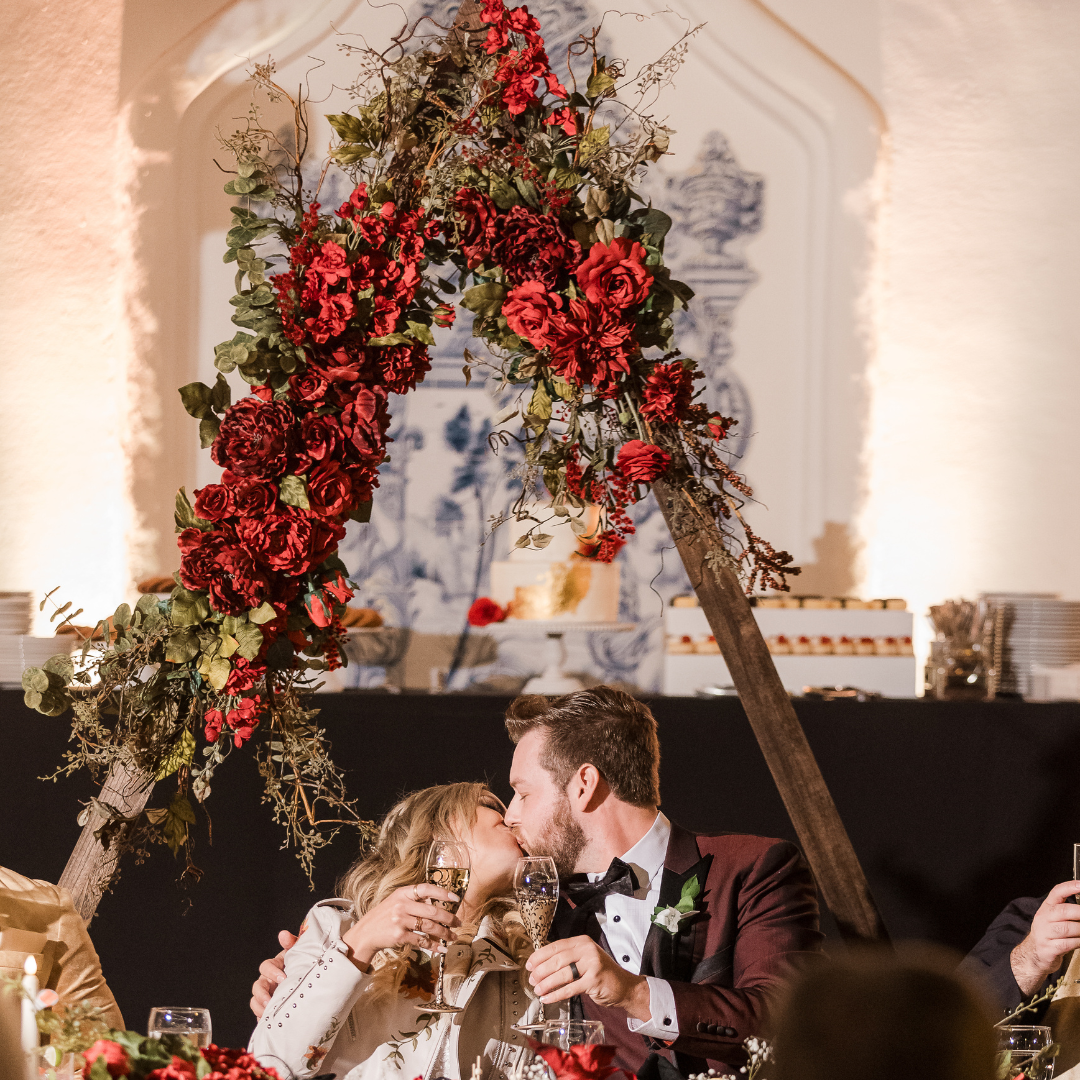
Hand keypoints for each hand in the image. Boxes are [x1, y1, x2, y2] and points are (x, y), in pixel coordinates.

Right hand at [250, 930, 297, 1017]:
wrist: (311, 981)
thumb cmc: (304, 963)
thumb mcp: (299, 952)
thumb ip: (292, 942)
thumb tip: (283, 935)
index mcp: (275, 966)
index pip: (266, 966)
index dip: (271, 972)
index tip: (282, 977)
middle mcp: (268, 980)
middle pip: (257, 986)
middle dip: (262, 994)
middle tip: (271, 1000)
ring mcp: (267, 995)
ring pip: (255, 1001)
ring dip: (259, 1007)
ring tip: (268, 1013)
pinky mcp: (269, 1009)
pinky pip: (260, 1015)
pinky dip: (262, 1019)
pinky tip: (269, 1023)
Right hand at [341, 883, 461, 969]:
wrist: (366, 933)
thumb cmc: (384, 916)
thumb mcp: (396, 901)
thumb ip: (414, 900)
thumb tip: (436, 903)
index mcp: (403, 893)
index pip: (426, 889)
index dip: (443, 893)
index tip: (456, 898)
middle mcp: (402, 905)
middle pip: (432, 911)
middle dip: (449, 918)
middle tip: (458, 923)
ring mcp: (400, 920)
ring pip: (429, 927)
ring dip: (444, 933)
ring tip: (453, 936)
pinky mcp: (399, 936)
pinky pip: (421, 941)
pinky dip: (434, 946)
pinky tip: (441, 948)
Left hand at [525, 936, 650, 1021]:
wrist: (624, 986)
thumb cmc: (601, 973)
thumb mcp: (584, 959)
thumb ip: (568, 959)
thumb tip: (541, 965)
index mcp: (582, 941)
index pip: (556, 946)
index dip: (540, 955)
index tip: (529, 964)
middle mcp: (587, 949)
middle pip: (557, 959)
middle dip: (541, 970)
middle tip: (531, 979)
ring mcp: (592, 964)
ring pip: (562, 973)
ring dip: (546, 983)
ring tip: (537, 989)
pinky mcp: (594, 980)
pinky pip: (570, 988)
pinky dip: (556, 994)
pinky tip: (547, 998)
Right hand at [1011, 881, 1079, 994]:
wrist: (1033, 954)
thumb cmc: (1049, 935)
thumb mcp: (1053, 919)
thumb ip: (1067, 912)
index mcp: (1046, 908)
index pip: (1057, 892)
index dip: (1069, 887)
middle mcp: (1044, 918)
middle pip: (1063, 911)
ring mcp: (1045, 933)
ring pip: (1067, 928)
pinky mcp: (1049, 948)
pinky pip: (1068, 944)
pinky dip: (1078, 942)